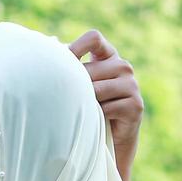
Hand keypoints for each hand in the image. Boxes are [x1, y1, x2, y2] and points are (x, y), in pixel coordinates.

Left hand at [69, 29, 143, 180]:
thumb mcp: (78, 86)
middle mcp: (123, 66)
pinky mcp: (135, 105)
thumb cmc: (87, 110)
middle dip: (75, 86)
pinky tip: (95, 122)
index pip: (94, 38)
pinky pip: (107, 108)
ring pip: (97, 89)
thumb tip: (45, 54)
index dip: (76, 47)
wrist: (109, 141)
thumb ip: (69, 69)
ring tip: (82, 112)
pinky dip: (96, 117)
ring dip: (85, 103)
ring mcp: (132, 85)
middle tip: (68, 102)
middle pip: (90, 69)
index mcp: (108, 56)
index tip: (62, 61)